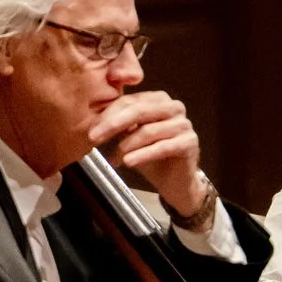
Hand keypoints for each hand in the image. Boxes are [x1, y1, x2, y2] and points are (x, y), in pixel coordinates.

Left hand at [93, 87, 210, 217]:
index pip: (129, 101)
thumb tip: (91, 118)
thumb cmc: (151, 156)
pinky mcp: (190, 142)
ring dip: (127, 145)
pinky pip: (162, 147)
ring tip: (114, 158)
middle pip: (139, 111)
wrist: (175, 182)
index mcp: (158, 99)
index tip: (90, 129)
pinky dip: (143, 155)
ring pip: (149, 130)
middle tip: (94, 138)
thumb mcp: (130, 137)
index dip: (108, 115)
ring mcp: (184, 124)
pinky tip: (128, 162)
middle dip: (113, 124)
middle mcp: (174, 107)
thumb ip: (118, 124)